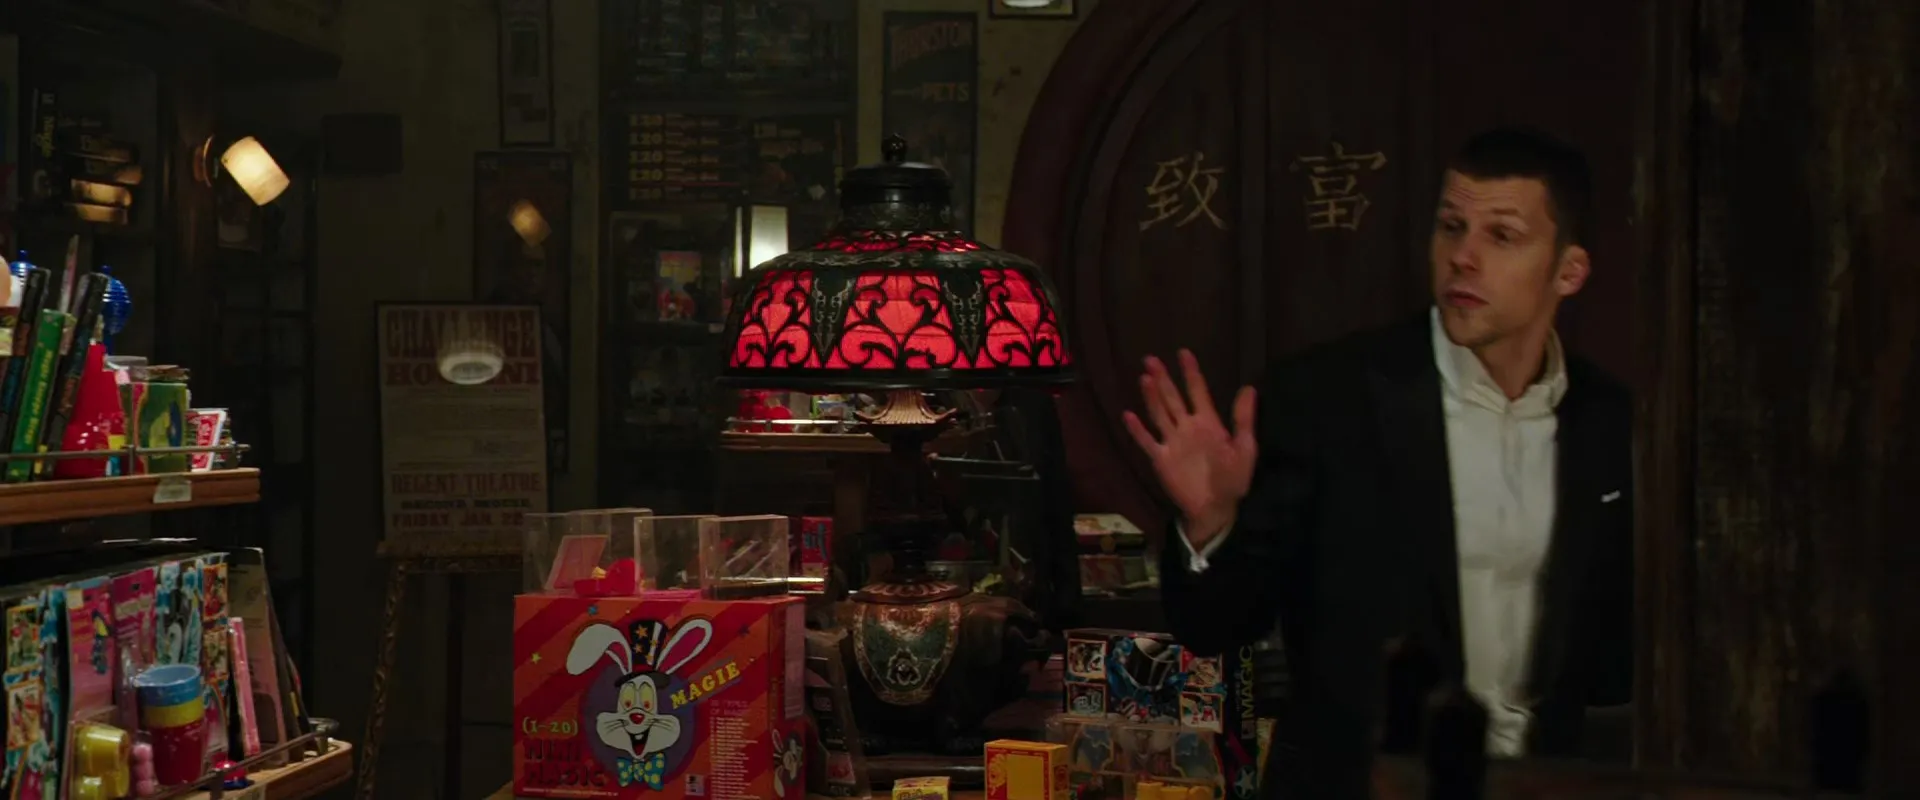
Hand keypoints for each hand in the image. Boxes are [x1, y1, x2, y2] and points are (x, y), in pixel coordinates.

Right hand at [1122, 349, 1257, 547]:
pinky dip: (1138, 429)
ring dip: (1151, 396)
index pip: (1197, 392)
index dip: (1191, 373)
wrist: (1217, 508)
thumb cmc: (1234, 479)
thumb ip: (1243, 419)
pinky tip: (1128, 415)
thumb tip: (1249, 388)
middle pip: (1173, 398)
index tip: (1184, 353)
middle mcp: (1187, 428)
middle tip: (1151, 359)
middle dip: (1163, 379)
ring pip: (1159, 413)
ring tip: (1144, 377)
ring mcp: (1173, 442)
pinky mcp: (1162, 459)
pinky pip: (1147, 441)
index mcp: (1208, 423)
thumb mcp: (1245, 447)